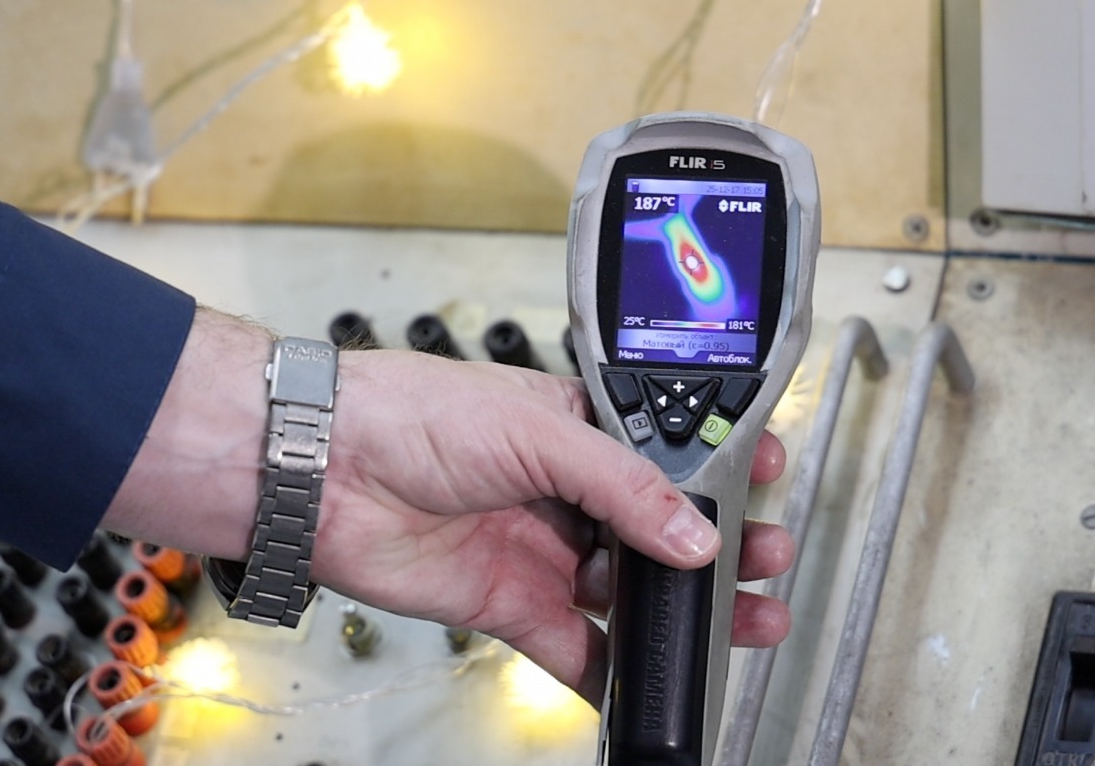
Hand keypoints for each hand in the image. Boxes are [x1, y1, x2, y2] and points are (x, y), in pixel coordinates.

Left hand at [111, 310, 794, 708]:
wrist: (328, 471)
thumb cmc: (413, 413)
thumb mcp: (537, 430)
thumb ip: (622, 484)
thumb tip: (691, 533)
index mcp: (578, 426)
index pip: (666, 449)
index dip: (718, 466)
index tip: (766, 477)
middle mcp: (565, 488)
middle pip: (658, 526)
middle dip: (717, 544)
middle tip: (766, 558)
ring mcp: (542, 546)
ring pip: (629, 589)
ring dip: (683, 609)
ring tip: (740, 621)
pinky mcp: (510, 600)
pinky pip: (574, 644)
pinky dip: (612, 669)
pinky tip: (649, 680)